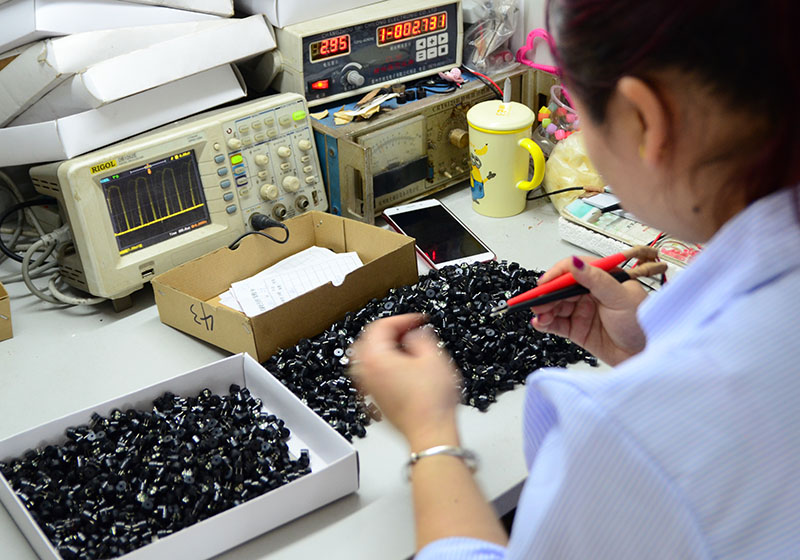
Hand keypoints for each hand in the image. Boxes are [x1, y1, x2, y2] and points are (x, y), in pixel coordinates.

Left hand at [349, 314, 461, 449]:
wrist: (431, 433)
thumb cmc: (431, 402)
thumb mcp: (433, 357)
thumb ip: (421, 337)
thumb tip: (415, 334)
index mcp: (375, 357)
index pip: (381, 326)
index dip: (402, 319)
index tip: (418, 321)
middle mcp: (365, 372)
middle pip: (369, 340)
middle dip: (390, 332)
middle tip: (410, 331)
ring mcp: (367, 388)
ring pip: (367, 359)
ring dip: (384, 349)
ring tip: (406, 349)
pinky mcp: (373, 401)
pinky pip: (372, 376)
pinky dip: (383, 367)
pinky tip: (401, 370)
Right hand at [530, 256, 648, 365]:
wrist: (647, 357)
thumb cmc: (642, 325)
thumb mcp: (620, 297)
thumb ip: (596, 280)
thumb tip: (576, 264)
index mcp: (602, 279)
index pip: (573, 270)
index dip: (556, 275)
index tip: (545, 284)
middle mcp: (590, 294)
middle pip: (560, 289)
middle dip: (546, 295)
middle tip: (538, 303)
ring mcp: (583, 311)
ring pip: (555, 306)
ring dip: (544, 310)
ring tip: (540, 316)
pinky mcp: (577, 330)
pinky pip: (556, 323)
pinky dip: (545, 322)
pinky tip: (540, 322)